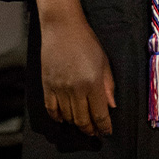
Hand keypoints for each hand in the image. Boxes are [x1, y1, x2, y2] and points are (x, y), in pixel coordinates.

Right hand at [31, 0, 115, 136]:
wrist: (62, 27)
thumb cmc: (86, 41)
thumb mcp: (104, 61)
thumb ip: (108, 85)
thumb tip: (111, 106)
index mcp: (92, 83)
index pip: (99, 114)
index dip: (104, 126)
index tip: (107, 131)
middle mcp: (75, 89)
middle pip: (83, 120)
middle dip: (90, 129)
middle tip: (95, 131)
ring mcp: (59, 89)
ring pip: (68, 118)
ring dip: (76, 124)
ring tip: (82, 124)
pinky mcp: (47, 86)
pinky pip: (51, 110)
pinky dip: (58, 118)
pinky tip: (64, 118)